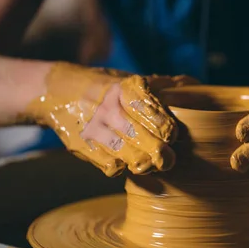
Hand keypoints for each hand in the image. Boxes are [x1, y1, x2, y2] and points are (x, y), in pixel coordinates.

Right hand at [27, 62, 197, 176]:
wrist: (55, 93)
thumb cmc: (104, 87)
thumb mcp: (127, 79)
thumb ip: (161, 85)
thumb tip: (193, 84)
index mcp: (124, 89)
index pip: (148, 109)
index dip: (164, 125)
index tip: (172, 134)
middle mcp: (109, 108)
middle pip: (140, 136)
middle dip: (159, 151)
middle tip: (168, 158)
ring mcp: (95, 129)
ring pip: (125, 154)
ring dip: (143, 163)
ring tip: (150, 163)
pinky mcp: (84, 147)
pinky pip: (109, 166)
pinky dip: (121, 168)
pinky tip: (126, 163)